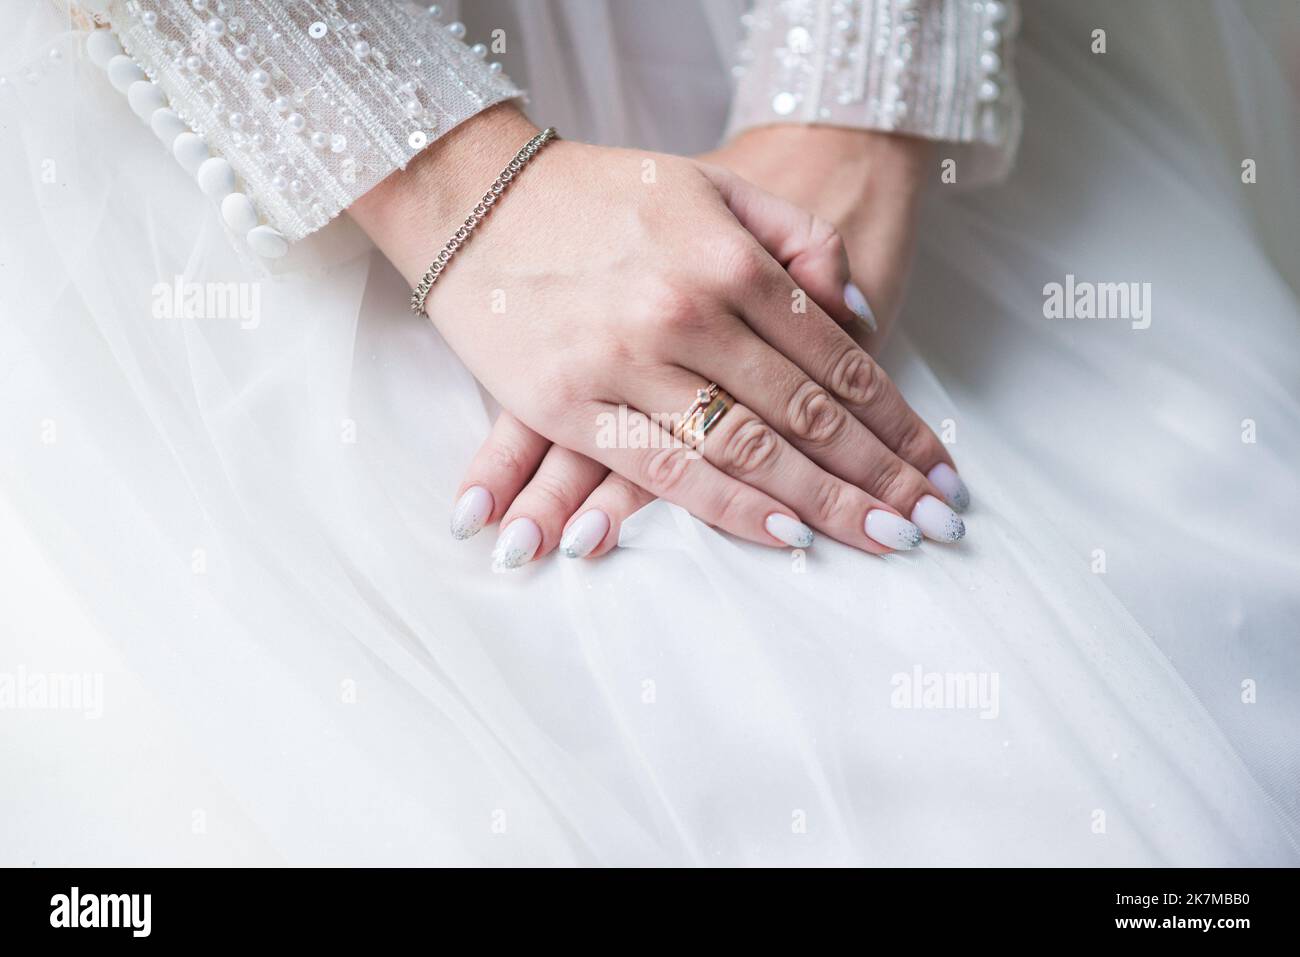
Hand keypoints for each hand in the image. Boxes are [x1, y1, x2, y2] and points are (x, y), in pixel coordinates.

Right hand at [352, 106, 964, 568]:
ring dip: (824, 503)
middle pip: (807, 415)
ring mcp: (627, 363)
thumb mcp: (714, 185)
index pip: (837, 361)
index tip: (939, 470)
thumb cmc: (600, 192)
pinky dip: (726, 507)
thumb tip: (857, 315)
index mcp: (730, 261)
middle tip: (933, 525)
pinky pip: (664, 470)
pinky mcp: (568, 404)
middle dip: (879, 476)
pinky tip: (783, 537)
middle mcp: (688, 313)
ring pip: (749, 449)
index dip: (896, 423)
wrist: (475, 193)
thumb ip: (796, 241)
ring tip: (883, 540)